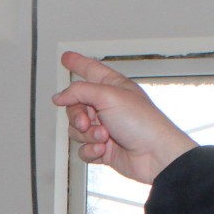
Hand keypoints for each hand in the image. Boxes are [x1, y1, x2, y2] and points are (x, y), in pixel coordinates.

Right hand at [52, 51, 197, 184]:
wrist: (154, 155)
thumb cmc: (143, 122)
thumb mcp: (108, 96)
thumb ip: (79, 91)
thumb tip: (60, 96)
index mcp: (112, 87)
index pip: (90, 69)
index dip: (77, 63)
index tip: (66, 58)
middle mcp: (107, 106)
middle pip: (75, 106)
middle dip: (77, 116)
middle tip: (86, 122)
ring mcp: (105, 128)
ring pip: (76, 130)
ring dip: (87, 135)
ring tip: (104, 137)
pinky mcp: (103, 148)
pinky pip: (83, 149)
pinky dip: (91, 150)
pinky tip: (104, 150)